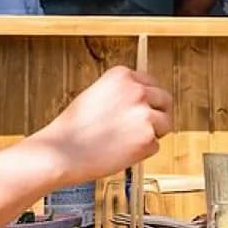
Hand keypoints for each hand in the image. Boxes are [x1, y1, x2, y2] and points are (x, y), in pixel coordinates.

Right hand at [32, 67, 171, 189]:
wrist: (61, 152)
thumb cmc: (72, 128)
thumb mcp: (95, 94)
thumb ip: (120, 94)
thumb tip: (142, 102)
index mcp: (122, 75)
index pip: (151, 83)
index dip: (148, 99)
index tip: (143, 109)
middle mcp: (137, 90)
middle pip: (165, 100)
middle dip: (158, 113)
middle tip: (145, 127)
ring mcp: (144, 114)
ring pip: (165, 123)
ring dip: (152, 133)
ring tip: (127, 141)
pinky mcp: (147, 139)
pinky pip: (155, 146)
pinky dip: (143, 152)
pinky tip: (121, 152)